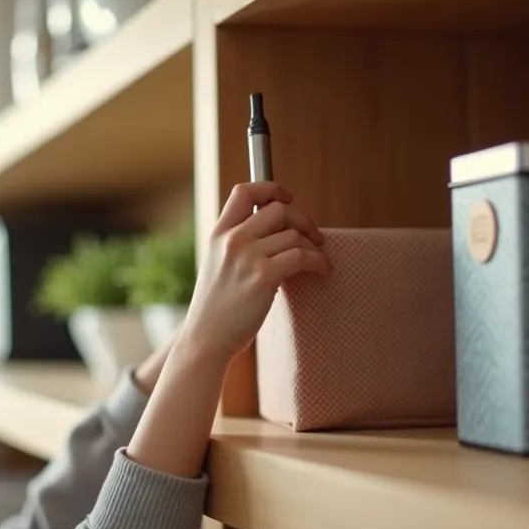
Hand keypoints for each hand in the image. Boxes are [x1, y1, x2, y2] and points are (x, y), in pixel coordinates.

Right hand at [177, 182, 330, 363]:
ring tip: (319, 260)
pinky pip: (302, 256)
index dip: (270, 189)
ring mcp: (247, 257)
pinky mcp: (263, 276)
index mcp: (218, 234)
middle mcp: (232, 240)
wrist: (205, 339)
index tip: (286, 198)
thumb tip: (277, 234)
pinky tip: (323, 270)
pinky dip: (319, 261)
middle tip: (314, 237)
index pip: (244, 191)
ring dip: (314, 246)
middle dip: (303, 220)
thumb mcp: (217, 265)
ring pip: (294, 235)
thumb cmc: (215, 309)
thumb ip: (238, 245)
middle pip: (279, 210)